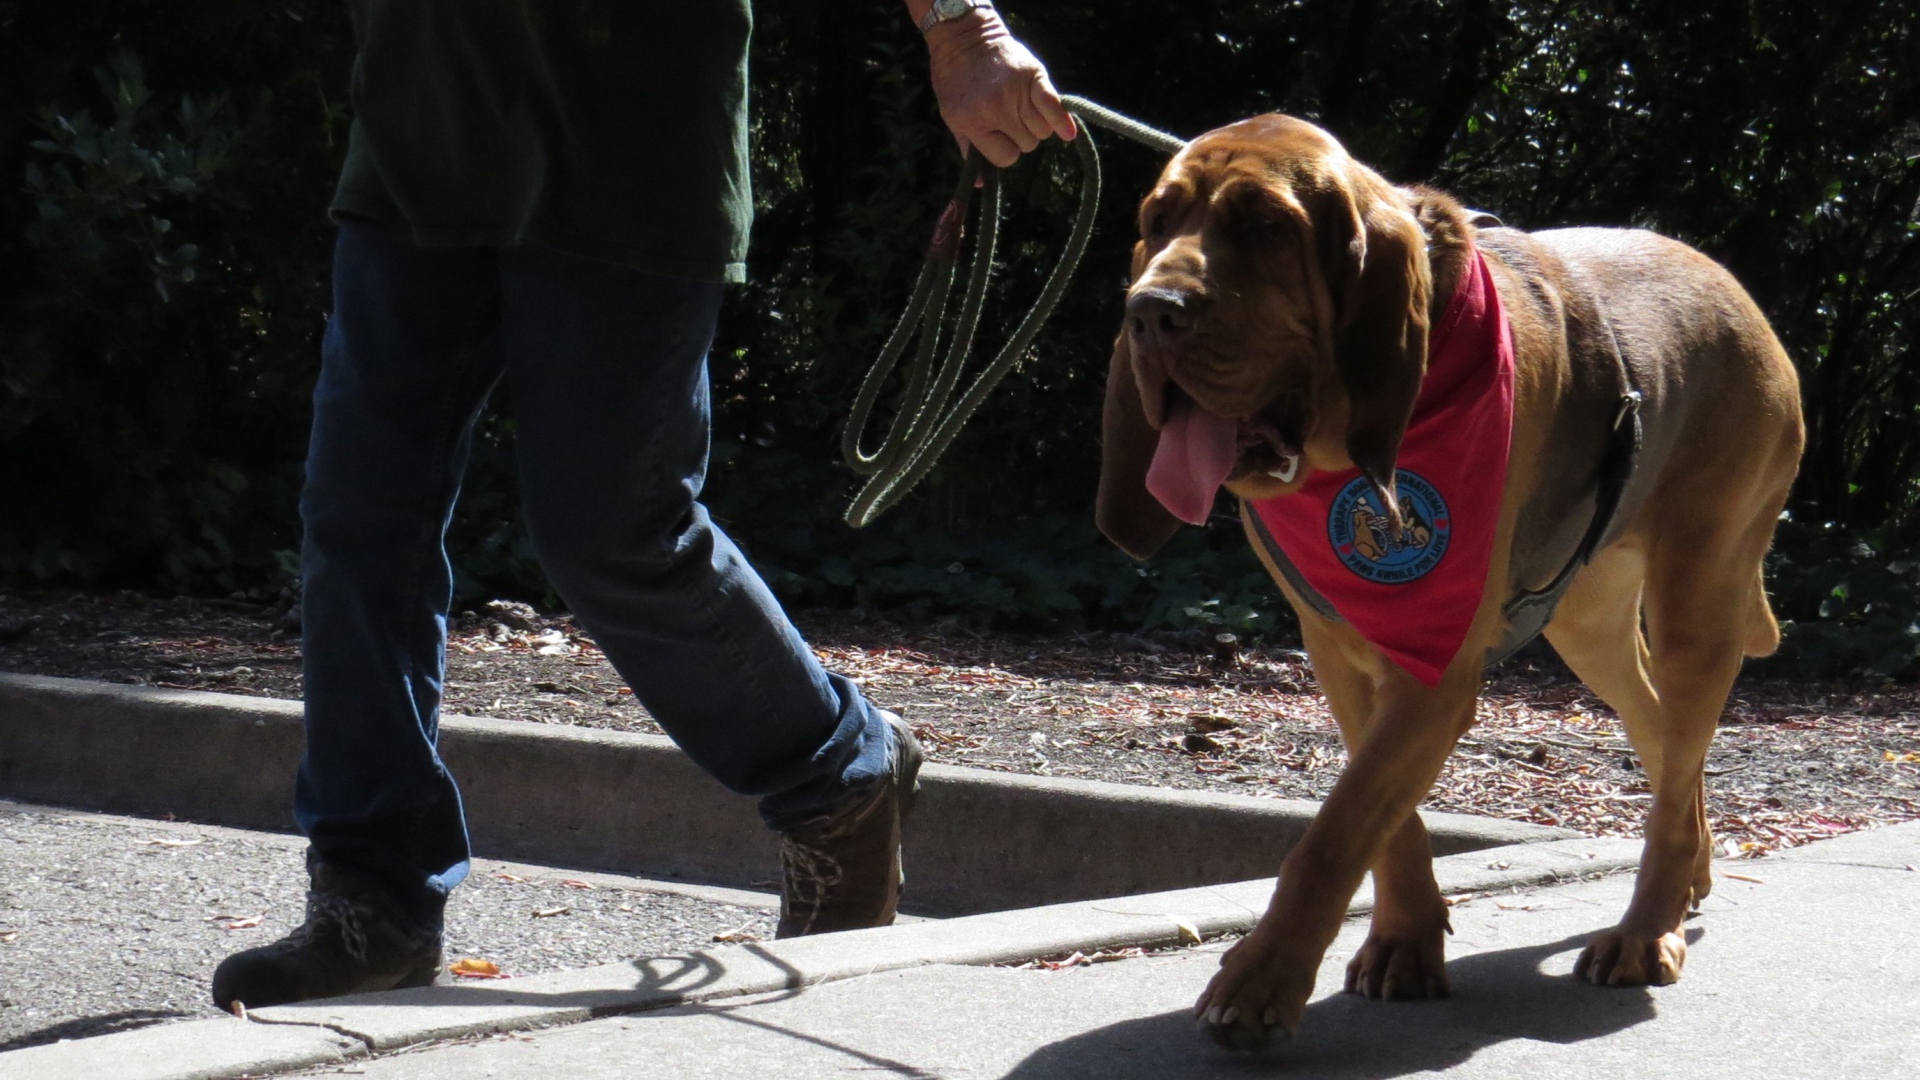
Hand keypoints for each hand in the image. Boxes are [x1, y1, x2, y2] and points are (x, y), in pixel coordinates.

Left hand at [924, 10, 1075, 168]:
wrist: (964, 39)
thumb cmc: (956, 82)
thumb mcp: (952, 116)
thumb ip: (968, 149)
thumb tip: (982, 183)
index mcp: (974, 122)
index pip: (1006, 158)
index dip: (1005, 150)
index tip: (999, 137)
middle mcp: (996, 108)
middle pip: (1027, 145)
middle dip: (1020, 137)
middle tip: (1009, 118)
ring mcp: (1016, 92)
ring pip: (1042, 131)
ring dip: (1037, 127)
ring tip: (1023, 110)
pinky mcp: (1034, 76)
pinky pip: (1054, 108)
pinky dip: (1062, 121)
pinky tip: (1067, 132)